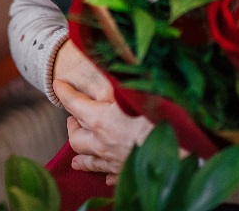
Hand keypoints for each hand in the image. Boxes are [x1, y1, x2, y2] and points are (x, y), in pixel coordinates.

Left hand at [52, 41, 152, 179]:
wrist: (181, 155)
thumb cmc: (160, 120)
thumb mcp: (136, 91)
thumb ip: (120, 79)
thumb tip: (113, 63)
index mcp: (100, 120)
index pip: (72, 103)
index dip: (64, 91)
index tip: (58, 84)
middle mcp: (101, 143)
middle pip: (75, 136)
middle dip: (72, 125)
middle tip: (73, 117)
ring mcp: (112, 160)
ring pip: (88, 160)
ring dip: (81, 154)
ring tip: (76, 157)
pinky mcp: (126, 173)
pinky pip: (109, 174)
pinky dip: (105, 172)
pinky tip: (106, 176)